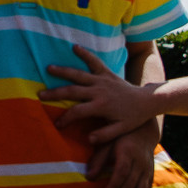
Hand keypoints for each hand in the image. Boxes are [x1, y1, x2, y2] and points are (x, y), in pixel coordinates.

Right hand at [44, 48, 163, 145]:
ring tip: (49, 68)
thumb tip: (88, 140)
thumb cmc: (133, 117)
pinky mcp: (107, 73)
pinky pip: (94, 62)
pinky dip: (85, 54)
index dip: (65, 118)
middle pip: (72, 91)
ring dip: (63, 71)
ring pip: (79, 75)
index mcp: (101, 106)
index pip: (77, 112)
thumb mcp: (121, 130)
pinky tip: (75, 47)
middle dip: (55, 93)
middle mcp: (99, 91)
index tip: (56, 124)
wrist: (147, 101)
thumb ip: (105, 135)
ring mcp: (102, 80)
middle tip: (39, 95)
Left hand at [83, 120, 160, 187]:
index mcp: (128, 152)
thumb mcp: (107, 144)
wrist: (144, 133)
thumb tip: (88, 177)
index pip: (122, 171)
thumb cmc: (120, 139)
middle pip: (131, 185)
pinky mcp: (151, 178)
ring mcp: (148, 172)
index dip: (115, 185)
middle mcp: (141, 163)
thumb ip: (98, 159)